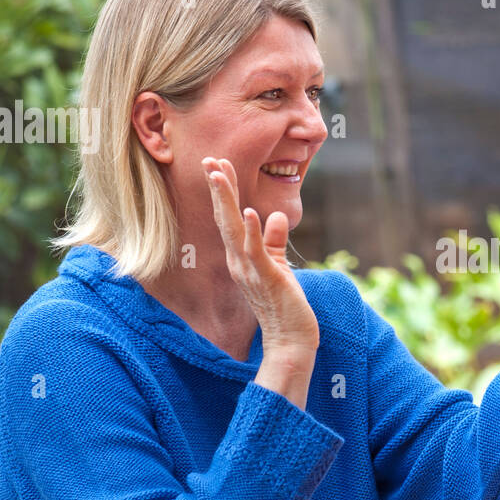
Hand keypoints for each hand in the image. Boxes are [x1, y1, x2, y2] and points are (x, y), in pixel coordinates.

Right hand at [204, 156, 318, 376]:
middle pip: (225, 218)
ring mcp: (250, 270)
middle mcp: (239, 262)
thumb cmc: (284, 305)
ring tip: (219, 174)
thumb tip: (274, 215)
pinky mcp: (267, 278)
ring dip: (227, 201)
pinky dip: (254, 231)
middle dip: (219, 188)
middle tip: (209, 159)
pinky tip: (252, 211)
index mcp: (241, 257)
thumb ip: (273, 241)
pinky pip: (256, 252)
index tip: (218, 164)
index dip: (225, 191)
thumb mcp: (279, 266)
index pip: (230, 218)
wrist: (290, 340)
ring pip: (235, 229)